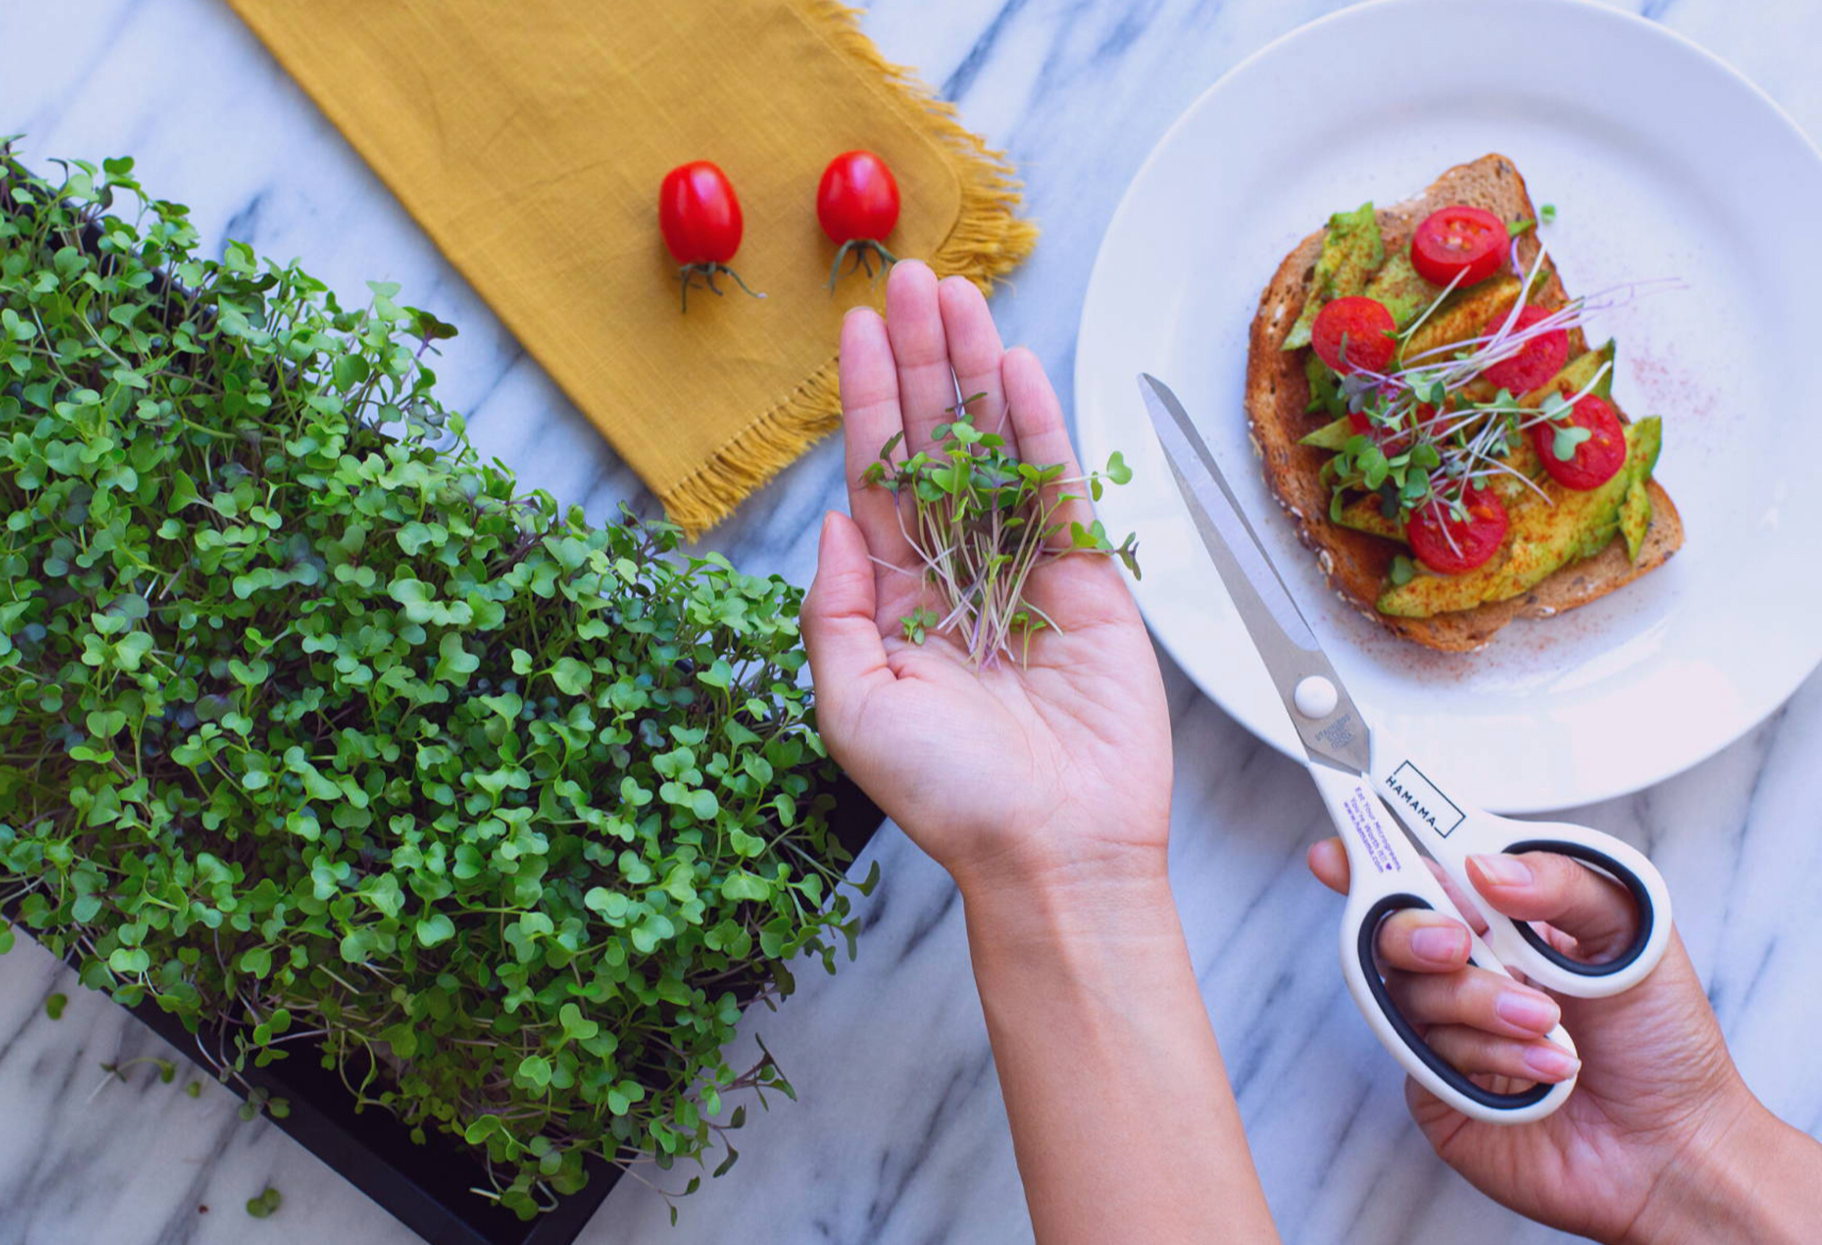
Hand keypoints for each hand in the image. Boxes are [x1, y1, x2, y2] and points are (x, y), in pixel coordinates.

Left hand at [801, 260, 1169, 895]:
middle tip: (909, 277)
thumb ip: (836, 612)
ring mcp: (1024, 573)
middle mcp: (957, 574)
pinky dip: (1041, 426)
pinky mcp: (1090, 583)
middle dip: (921, 360)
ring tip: (958, 293)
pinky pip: (1061, 488)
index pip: (877, 478)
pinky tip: (1017, 366)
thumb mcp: (854, 710)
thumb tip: (834, 523)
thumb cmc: (950, 797)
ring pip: (995, 449)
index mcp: (896, 601)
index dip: (867, 401)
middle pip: (935, 443)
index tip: (858, 329)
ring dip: (975, 370)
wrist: (1054, 851)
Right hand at [1309, 842, 1821, 1243]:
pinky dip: (1492, 1057)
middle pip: (1392, 929)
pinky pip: (1429, 1055)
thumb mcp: (1635, 934)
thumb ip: (1562, 882)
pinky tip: (1546, 1068)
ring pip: (1412, 993)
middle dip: (1416, 930)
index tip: (1338, 851)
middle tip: (1460, 943)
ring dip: (1480, 1004)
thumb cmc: (1663, 1043)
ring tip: (1546, 1024)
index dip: (1372, 855)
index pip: (1424, 872)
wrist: (1676, 1145)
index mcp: (1504, 919)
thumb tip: (1484, 867)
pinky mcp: (1441, 1087)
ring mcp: (1447, 1029)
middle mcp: (1467, 968)